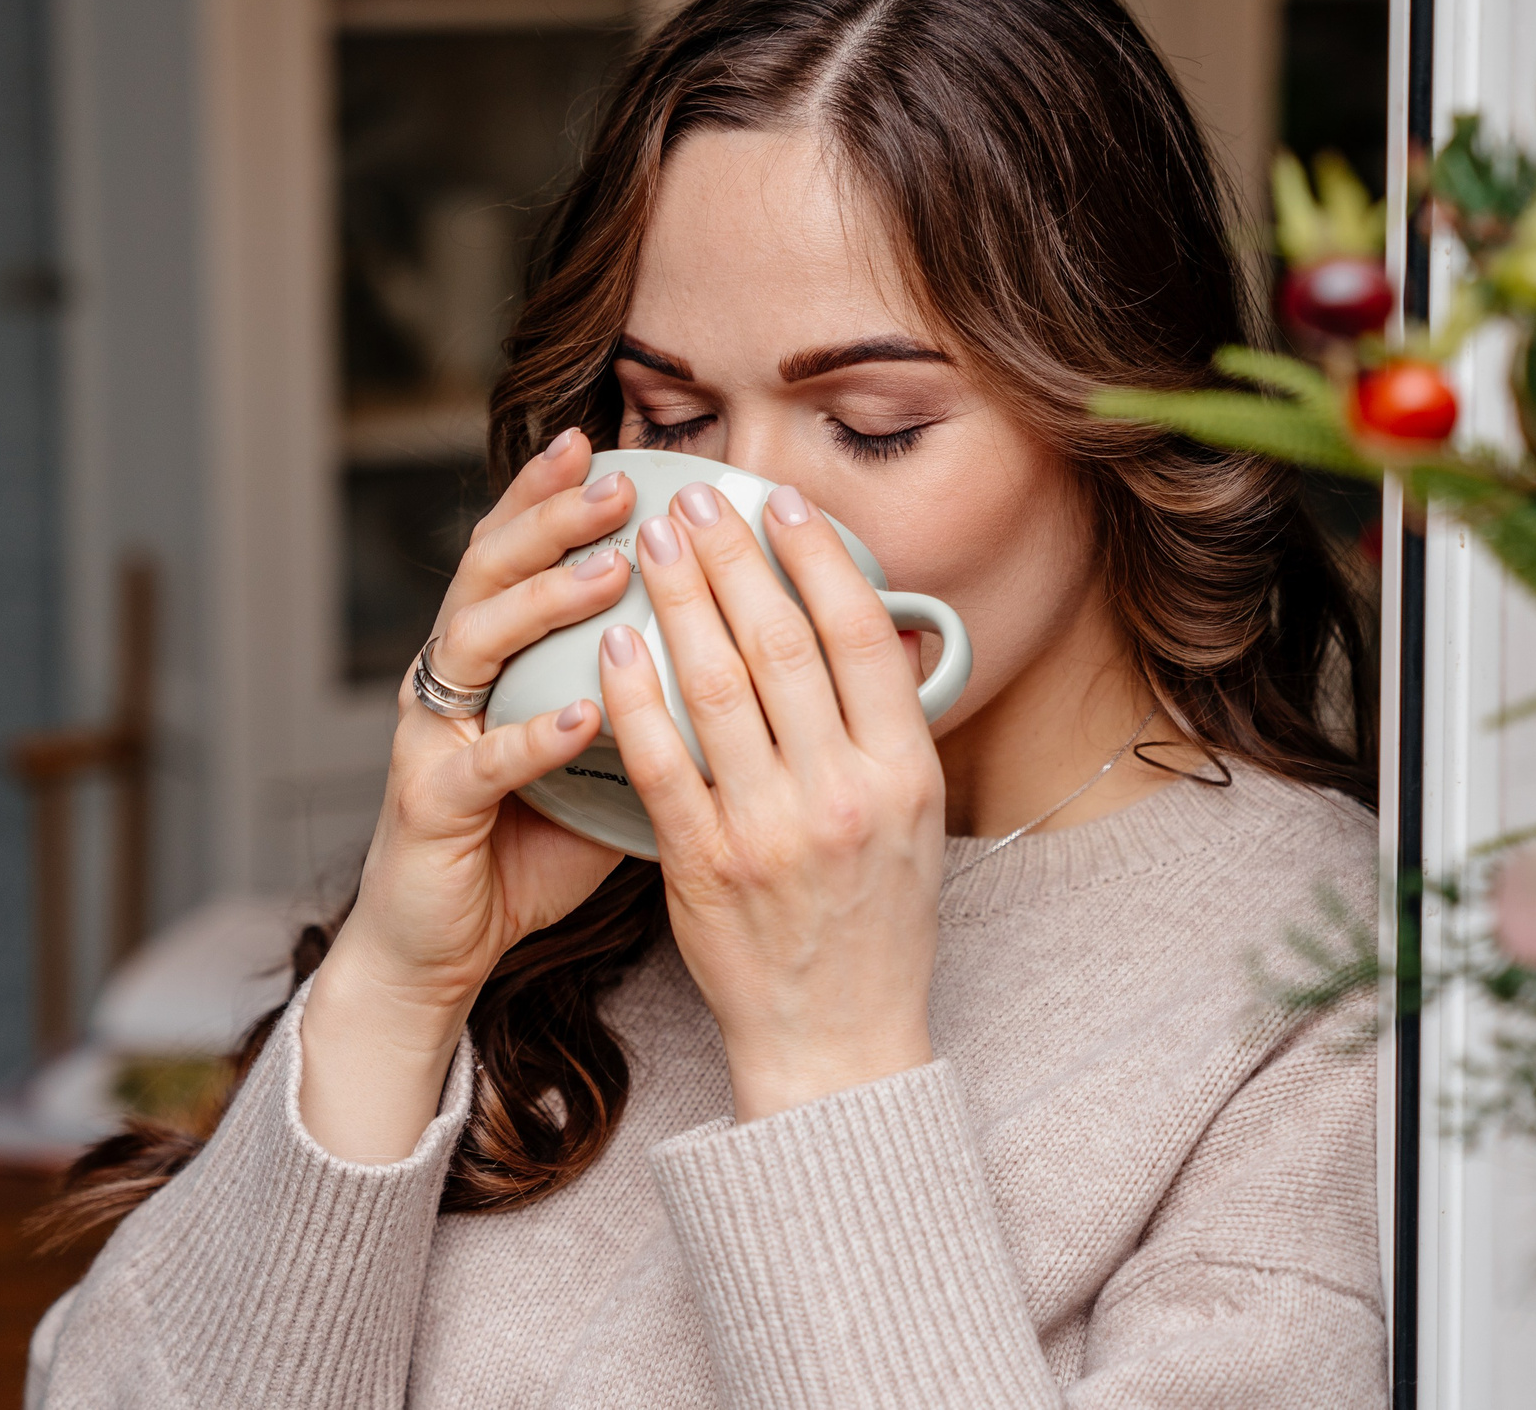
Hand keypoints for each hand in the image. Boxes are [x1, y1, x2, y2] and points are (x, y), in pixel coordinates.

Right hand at [301, 429, 637, 1160]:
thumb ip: (655, 700)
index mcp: (495, 657)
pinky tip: (584, 713)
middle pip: (491, 571)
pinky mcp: (427, 804)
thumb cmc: (532, 842)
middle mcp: (454, 678)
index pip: (523, 553)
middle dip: (553, 519)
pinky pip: (480, 760)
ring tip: (610, 573)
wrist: (448, 943)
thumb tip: (758, 657)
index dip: (558, 497)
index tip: (617, 446)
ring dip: (544, 601)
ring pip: (474, 641)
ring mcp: (433, 736)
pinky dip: (532, 734)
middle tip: (618, 482)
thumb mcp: (607, 755)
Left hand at [601, 481, 944, 1120]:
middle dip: (734, 559)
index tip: (781, 502)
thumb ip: (894, 723)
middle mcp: (841, 793)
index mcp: (904, 771)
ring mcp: (769, 830)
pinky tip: (615, 642)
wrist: (836, 1036)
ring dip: (680, 602)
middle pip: (781, 644)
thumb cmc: (878, 918)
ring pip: (715, 688)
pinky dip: (635, 695)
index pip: (859, 635)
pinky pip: (661, 762)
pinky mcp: (702, 865)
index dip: (816, 557)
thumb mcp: (919, 816)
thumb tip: (877, 622)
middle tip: (698, 500)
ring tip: (654, 544)